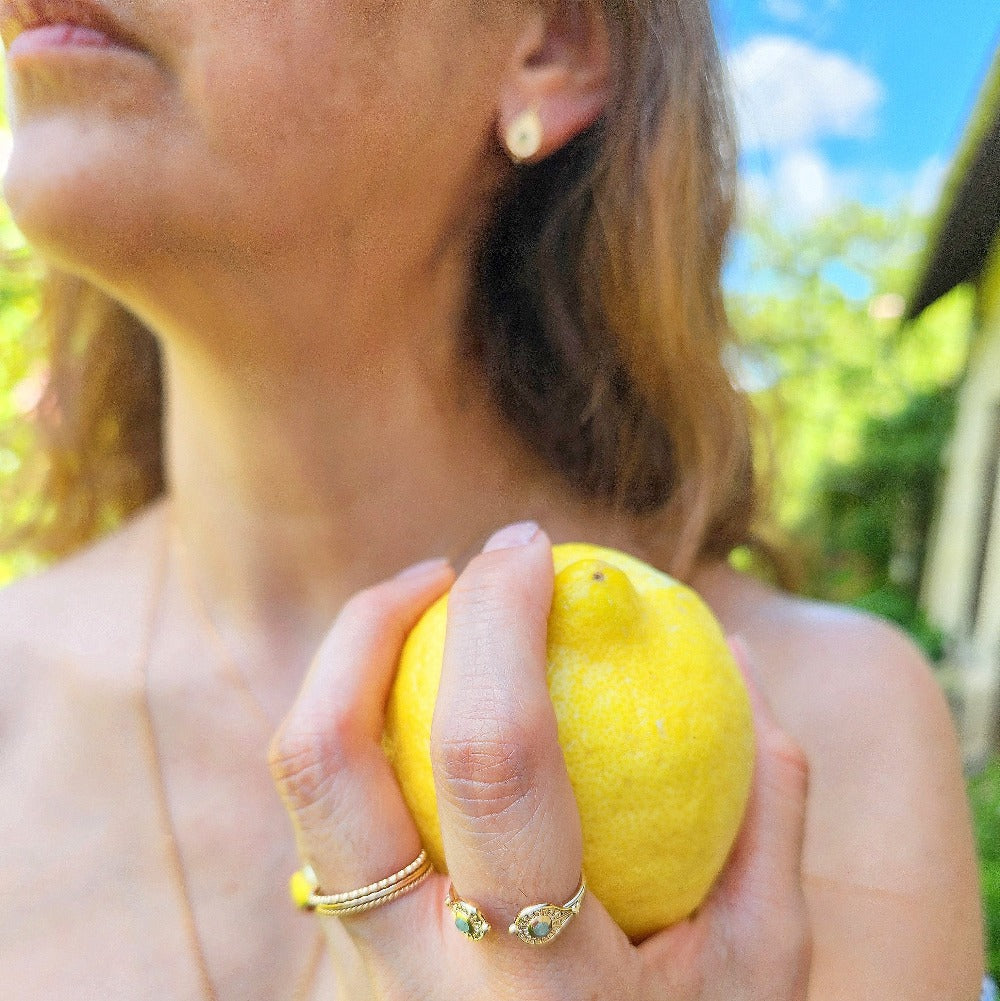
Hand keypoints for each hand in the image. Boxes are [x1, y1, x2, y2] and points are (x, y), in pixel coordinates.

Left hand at [269, 523, 810, 999]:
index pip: (491, 757)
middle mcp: (409, 977)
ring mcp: (357, 971)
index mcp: (532, 980)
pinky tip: (435, 704)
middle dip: (372, 624)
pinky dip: (366, 724)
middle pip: (324, 761)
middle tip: (451, 566)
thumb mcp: (764, 966)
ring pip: (303, 785)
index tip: (533, 548)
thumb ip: (767, 811)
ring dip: (348, 667)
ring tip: (431, 612)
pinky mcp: (342, 960)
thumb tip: (740, 659)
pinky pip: (330, 813)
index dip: (499, 621)